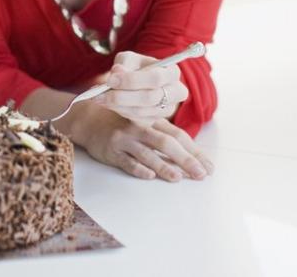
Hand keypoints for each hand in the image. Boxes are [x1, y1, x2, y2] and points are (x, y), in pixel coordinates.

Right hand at [72, 103, 213, 181]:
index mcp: (152, 121)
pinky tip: (149, 176)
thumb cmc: (122, 124)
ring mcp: (124, 139)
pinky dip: (137, 168)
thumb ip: (163, 135)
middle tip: (201, 174)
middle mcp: (139, 127)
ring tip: (177, 177)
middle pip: (166, 143)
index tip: (209, 166)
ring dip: (163, 165)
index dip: (195, 151)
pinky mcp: (111, 150)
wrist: (88, 119)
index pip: (178, 135)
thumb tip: (190, 155)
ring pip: (147, 153)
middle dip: (186, 159)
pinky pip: (126, 160)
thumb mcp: (144, 123)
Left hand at [95, 51, 187, 120]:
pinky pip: (136, 119)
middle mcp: (175, 92)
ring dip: (117, 105)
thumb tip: (117, 72)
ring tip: (98, 98)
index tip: (110, 79)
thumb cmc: (134, 67)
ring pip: (141, 111)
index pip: (155, 78)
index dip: (132, 80)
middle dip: (122, 96)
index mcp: (172, 72)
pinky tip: (106, 103)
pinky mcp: (156, 120)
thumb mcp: (129, 59)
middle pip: (149, 98)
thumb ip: (124, 63)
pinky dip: (119, 111)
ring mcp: (167, 109)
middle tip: (100, 94)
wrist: (136, 81)